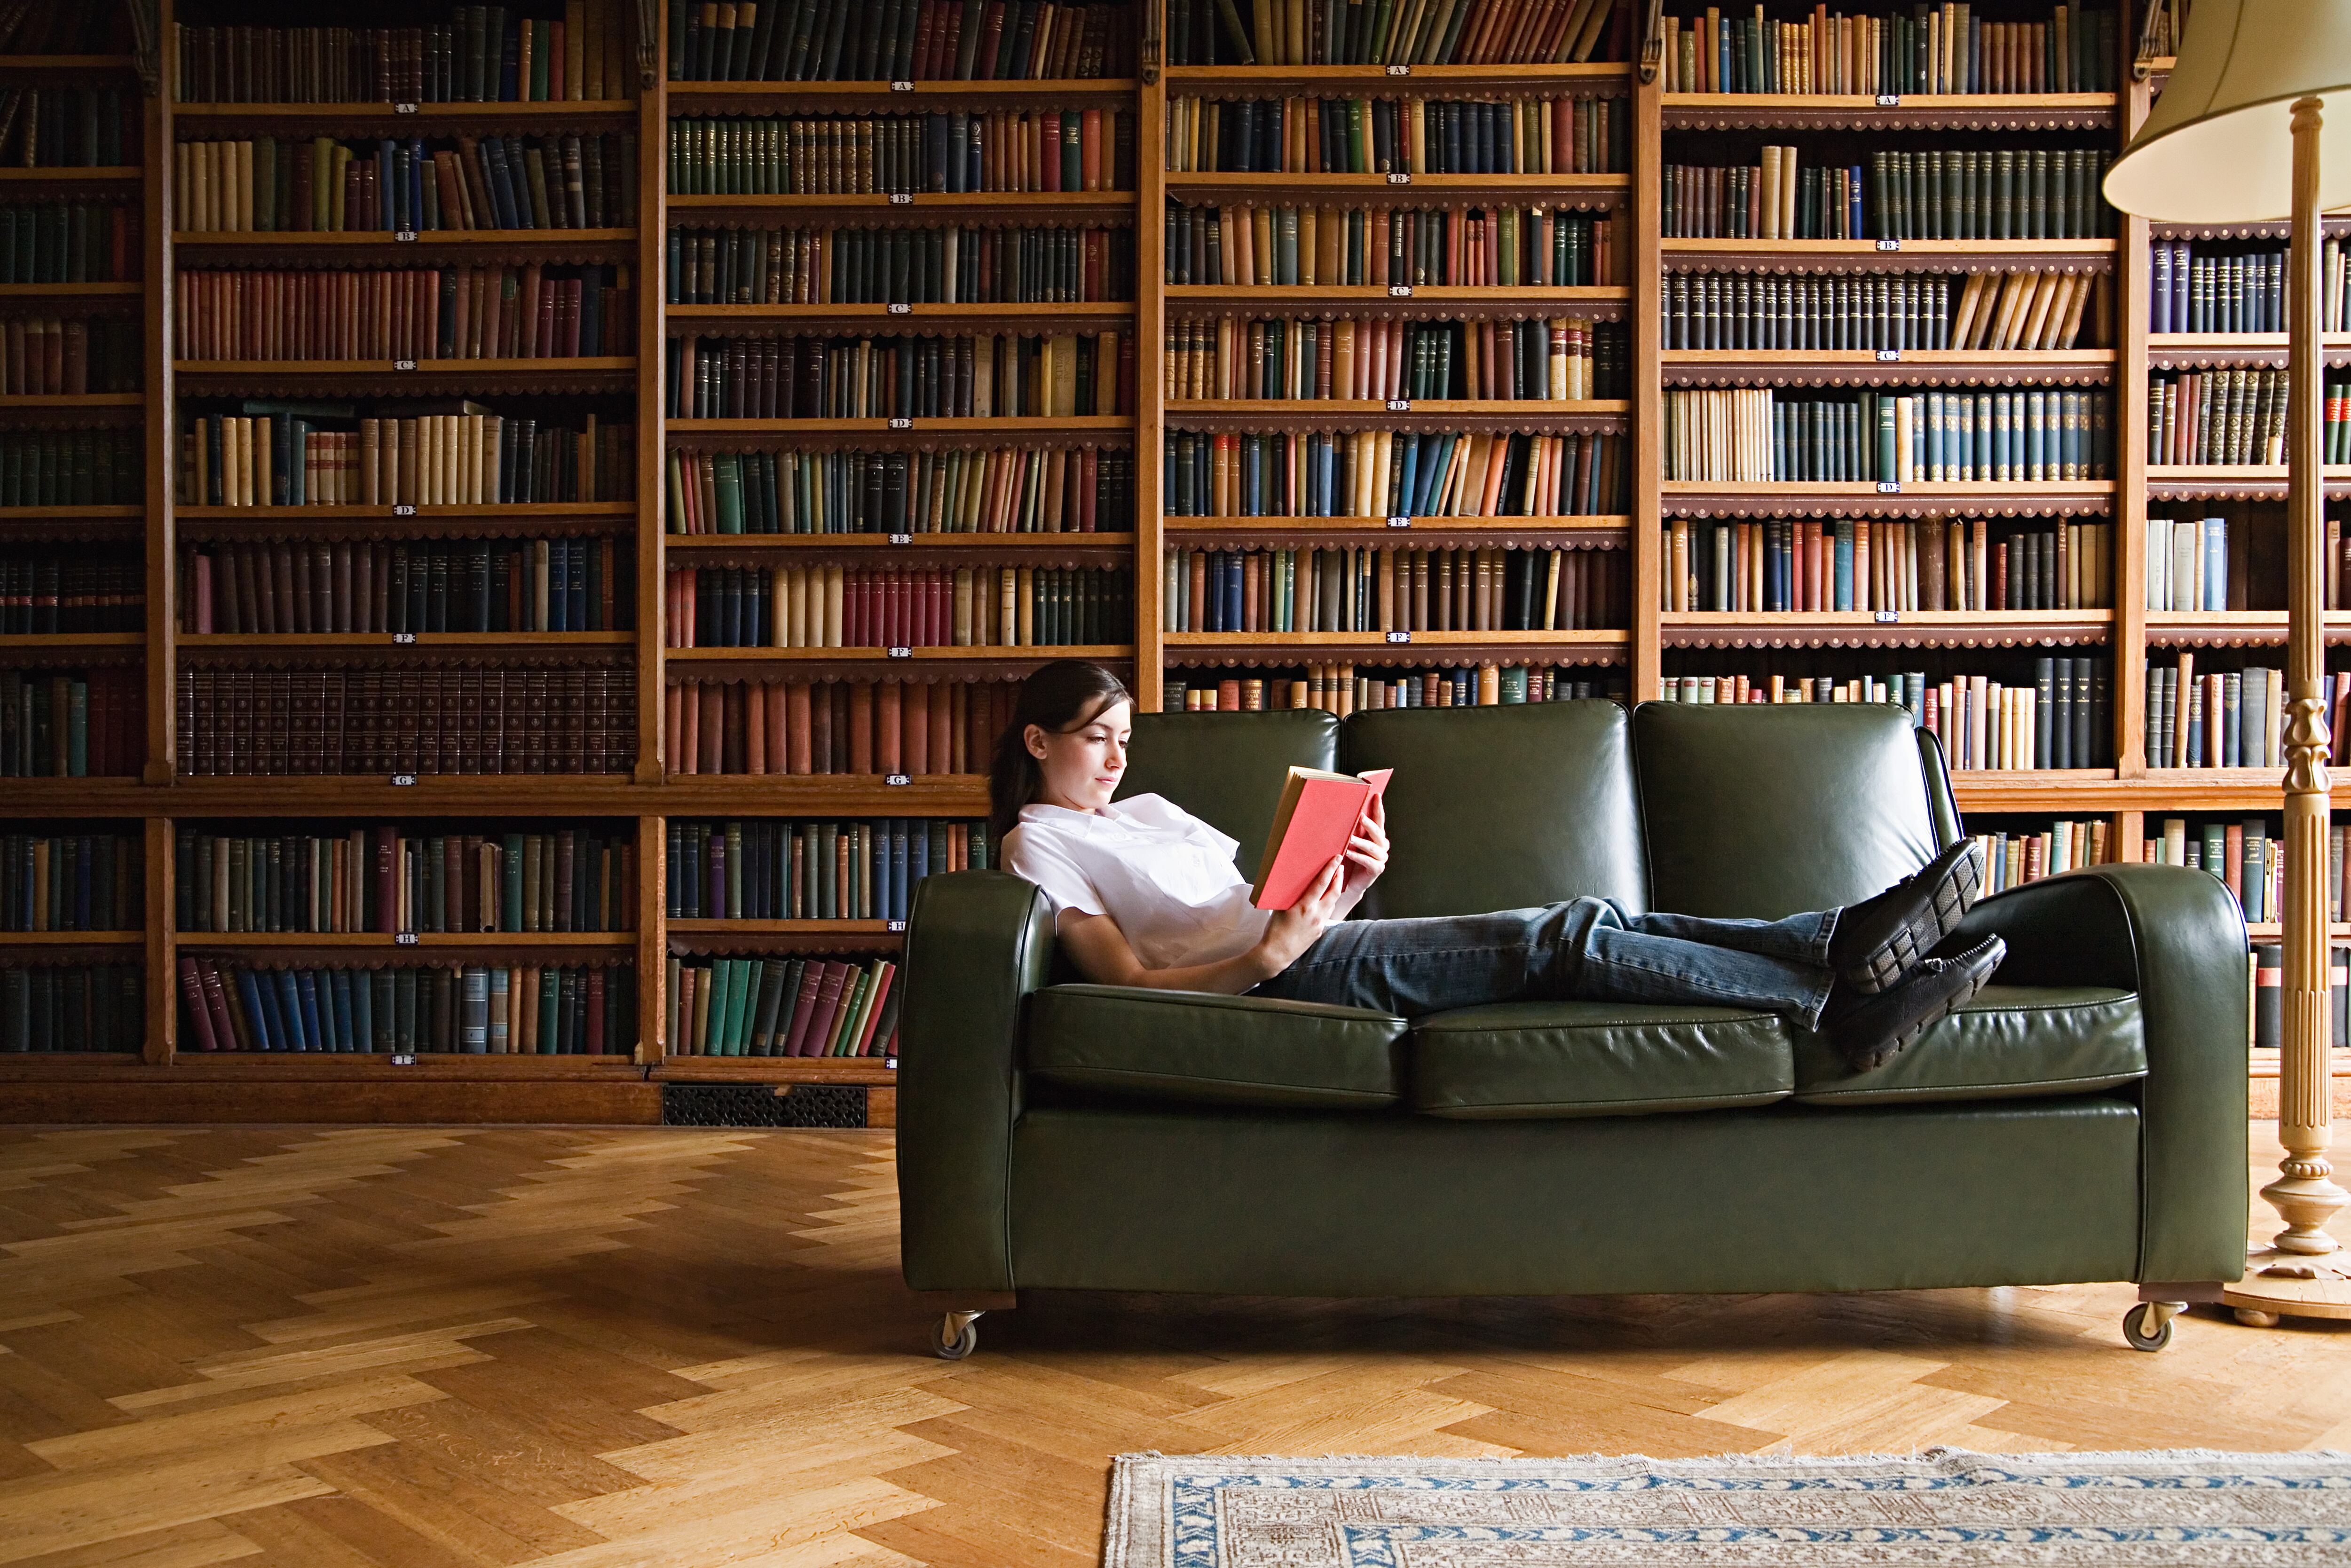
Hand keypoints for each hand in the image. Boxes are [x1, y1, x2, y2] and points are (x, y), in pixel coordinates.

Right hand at [1257, 853, 1348, 977]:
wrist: (1277, 953)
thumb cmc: (1274, 929)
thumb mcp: (1280, 908)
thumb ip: (1291, 896)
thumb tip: (1297, 884)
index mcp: (1305, 906)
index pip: (1322, 883)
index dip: (1331, 869)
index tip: (1337, 859)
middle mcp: (1316, 914)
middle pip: (1334, 892)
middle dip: (1339, 878)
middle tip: (1340, 867)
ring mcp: (1320, 924)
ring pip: (1332, 903)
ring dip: (1334, 891)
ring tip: (1334, 881)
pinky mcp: (1319, 931)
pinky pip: (1326, 914)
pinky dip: (1327, 905)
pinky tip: (1323, 901)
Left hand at [1339, 790, 1388, 902]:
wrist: (1348, 882)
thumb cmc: (1348, 859)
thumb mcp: (1350, 841)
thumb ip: (1351, 829)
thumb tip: (1341, 811)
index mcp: (1377, 837)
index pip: (1379, 820)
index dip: (1378, 808)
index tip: (1376, 795)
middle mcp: (1382, 846)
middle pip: (1378, 833)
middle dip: (1369, 824)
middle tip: (1360, 817)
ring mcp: (1381, 858)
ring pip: (1373, 848)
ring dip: (1361, 842)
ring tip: (1350, 838)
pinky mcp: (1376, 870)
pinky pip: (1369, 862)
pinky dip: (1359, 856)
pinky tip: (1349, 853)